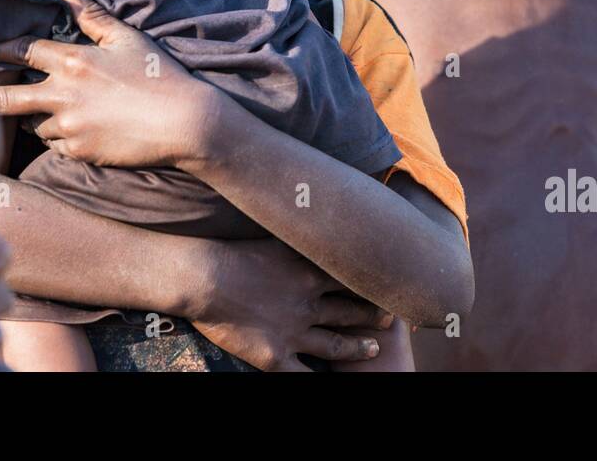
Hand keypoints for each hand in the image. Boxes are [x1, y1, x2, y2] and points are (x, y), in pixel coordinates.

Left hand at [0, 0, 222, 168]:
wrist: (184, 122)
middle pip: (5, 98)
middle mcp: (63, 94)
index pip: (21, 51)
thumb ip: (91, 15)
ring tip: (46, 112)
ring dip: (35, 117)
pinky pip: (56, 146)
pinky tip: (74, 130)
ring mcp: (69, 126)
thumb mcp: (127, 38)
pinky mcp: (80, 151)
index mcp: (72, 61)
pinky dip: (59, 137)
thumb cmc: (159, 74)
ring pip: (33, 124)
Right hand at [188, 238, 391, 371]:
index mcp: (310, 272)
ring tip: (373, 349)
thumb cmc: (234, 251)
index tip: (390, 282)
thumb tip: (315, 212)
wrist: (205, 277)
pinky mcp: (275, 357)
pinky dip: (320, 382)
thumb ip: (297, 235)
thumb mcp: (274, 235)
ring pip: (336, 345)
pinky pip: (304, 376)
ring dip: (357, 349)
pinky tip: (331, 383)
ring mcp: (294, 333)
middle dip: (372, 315)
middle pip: (350, 311)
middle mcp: (309, 304)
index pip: (352, 278)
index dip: (373, 282)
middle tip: (391, 318)